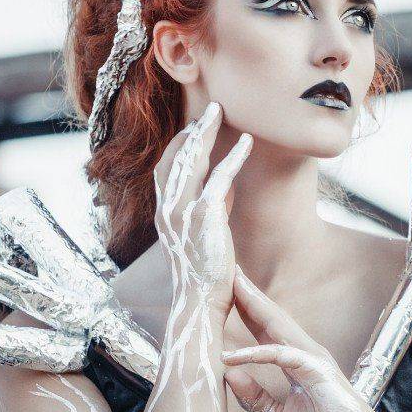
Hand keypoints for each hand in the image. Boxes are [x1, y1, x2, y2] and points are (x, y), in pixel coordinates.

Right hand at [153, 101, 251, 317]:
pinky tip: (247, 142)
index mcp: (164, 215)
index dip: (179, 145)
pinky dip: (234, 156)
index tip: (195, 128)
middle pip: (174, 157)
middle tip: (209, 109)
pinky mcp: (205, 215)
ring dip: (207, 132)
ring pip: (191, 160)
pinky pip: (220, 177)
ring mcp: (183, 211)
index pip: (164, 170)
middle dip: (192, 130)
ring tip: (220, 112)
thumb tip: (227, 185)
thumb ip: (213, 208)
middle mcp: (167, 209)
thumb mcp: (206, 234)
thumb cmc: (206, 276)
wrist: (201, 303)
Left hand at [220, 267, 397, 411]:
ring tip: (232, 287)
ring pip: (278, 326)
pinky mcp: (315, 370)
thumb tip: (227, 375)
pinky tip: (234, 355)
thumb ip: (254, 396)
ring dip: (254, 306)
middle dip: (249, 295)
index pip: (266, 329)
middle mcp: (304, 352)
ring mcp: (312, 358)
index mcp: (297, 360)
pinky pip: (281, 356)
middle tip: (227, 272)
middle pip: (271, 317)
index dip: (248, 309)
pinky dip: (257, 353)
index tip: (227, 291)